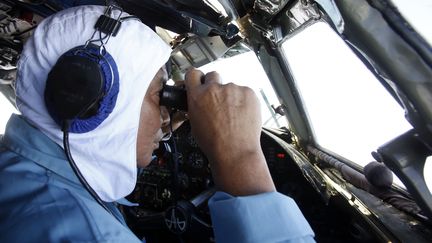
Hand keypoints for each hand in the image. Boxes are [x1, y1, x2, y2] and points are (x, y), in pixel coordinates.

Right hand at [184, 69, 274, 195]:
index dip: (197, 78)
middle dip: (215, 85)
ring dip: (232, 97)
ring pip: (231, 87)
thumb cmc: (215, 143)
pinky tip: (243, 115)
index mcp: (197, 96)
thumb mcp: (195, 124)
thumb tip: (200, 102)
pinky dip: (244, 101)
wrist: (235, 151)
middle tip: (219, 101)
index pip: (193, 74)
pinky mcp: (248, 92)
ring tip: (234, 115)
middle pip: (213, 75)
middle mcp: (214, 89)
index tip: (200, 81)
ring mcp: (233, 89)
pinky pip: (245, 92)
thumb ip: (197, 106)